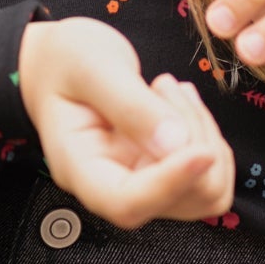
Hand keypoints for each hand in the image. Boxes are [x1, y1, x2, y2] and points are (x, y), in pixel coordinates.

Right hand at [18, 16, 234, 228]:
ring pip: (202, 190)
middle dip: (195, 142)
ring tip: (173, 91)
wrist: (57, 62)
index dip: (171, 183)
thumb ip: (131, 104)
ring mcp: (140, 179)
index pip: (127, 202)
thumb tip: (177, 143)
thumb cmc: (62, 61)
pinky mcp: (161, 167)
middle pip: (177, 201)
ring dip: (205, 137)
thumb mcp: (90, 66)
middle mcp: (111, 184)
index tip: (203, 151)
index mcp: (80, 167)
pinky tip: (181, 102)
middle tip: (168, 88)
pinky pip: (206, 171)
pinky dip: (208, 135)